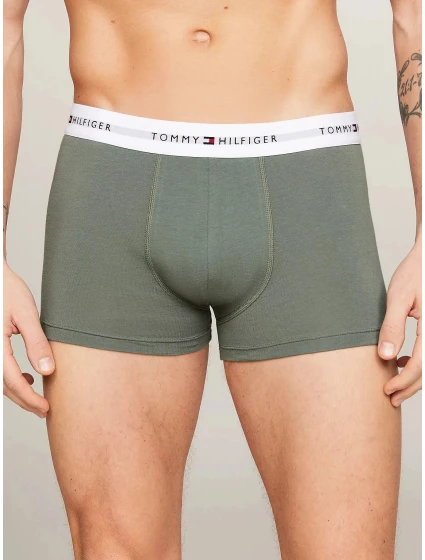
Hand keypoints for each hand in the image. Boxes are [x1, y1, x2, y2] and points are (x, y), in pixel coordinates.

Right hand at [3, 261, 54, 416]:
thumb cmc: (7, 290)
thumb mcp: (26, 314)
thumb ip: (36, 343)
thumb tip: (47, 370)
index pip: (13, 381)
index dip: (30, 398)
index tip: (46, 408)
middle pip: (4, 386)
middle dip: (24, 401)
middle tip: (44, 410)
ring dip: (17, 391)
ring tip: (37, 398)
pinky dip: (10, 379)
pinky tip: (26, 377)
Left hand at [379, 239, 421, 406]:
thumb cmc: (416, 272)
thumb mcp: (398, 298)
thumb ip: (392, 327)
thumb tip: (386, 356)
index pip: (421, 365)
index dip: (403, 381)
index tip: (386, 390)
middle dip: (410, 387)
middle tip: (391, 398)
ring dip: (416, 378)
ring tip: (395, 384)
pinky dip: (420, 363)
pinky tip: (404, 360)